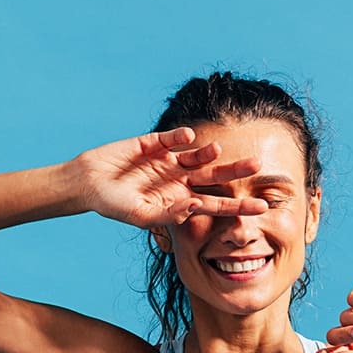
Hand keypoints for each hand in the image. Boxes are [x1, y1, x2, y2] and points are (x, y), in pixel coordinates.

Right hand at [73, 127, 267, 228]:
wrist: (89, 183)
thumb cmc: (114, 206)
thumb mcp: (142, 215)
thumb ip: (169, 214)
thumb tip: (196, 206)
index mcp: (181, 201)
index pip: (217, 203)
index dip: (239, 205)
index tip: (263, 207)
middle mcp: (180, 180)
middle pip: (216, 176)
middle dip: (236, 172)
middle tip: (259, 165)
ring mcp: (169, 160)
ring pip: (198, 155)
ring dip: (210, 153)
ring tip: (218, 151)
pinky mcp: (154, 142)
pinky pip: (173, 138)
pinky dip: (181, 137)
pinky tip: (187, 137)